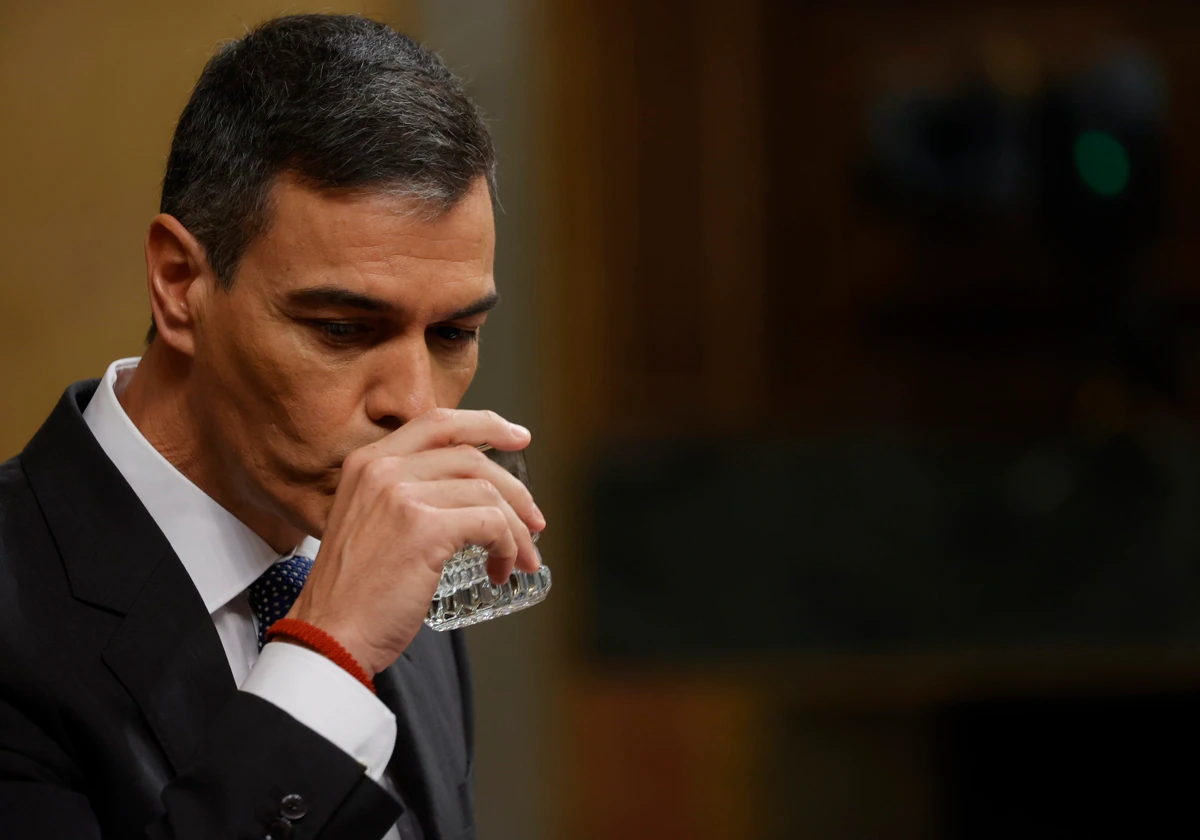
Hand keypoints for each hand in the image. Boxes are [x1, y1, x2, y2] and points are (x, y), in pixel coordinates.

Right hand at [285, 408, 543, 674]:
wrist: (329, 635)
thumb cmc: (354, 593)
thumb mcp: (370, 522)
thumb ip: (405, 496)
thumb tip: (468, 493)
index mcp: (368, 461)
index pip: (438, 423)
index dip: (486, 425)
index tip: (518, 437)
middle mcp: (382, 468)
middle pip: (472, 457)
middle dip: (514, 489)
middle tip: (535, 519)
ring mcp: (402, 495)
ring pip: (488, 494)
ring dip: (517, 528)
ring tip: (521, 558)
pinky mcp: (425, 528)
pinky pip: (491, 523)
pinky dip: (507, 546)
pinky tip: (501, 568)